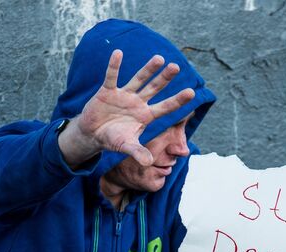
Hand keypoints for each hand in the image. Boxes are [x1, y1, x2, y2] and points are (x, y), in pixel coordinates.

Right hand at [59, 49, 194, 166]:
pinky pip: (111, 77)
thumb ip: (138, 152)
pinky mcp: (107, 91)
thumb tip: (149, 163)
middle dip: (165, 79)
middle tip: (176, 67)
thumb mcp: (126, 146)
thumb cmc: (113, 139)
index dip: (178, 100)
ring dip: (148, 69)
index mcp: (146, 115)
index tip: (192, 92)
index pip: (165, 107)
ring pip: (138, 79)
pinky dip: (114, 66)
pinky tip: (118, 53)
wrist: (93, 134)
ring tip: (159, 58)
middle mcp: (138, 102)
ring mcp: (124, 95)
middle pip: (155, 88)